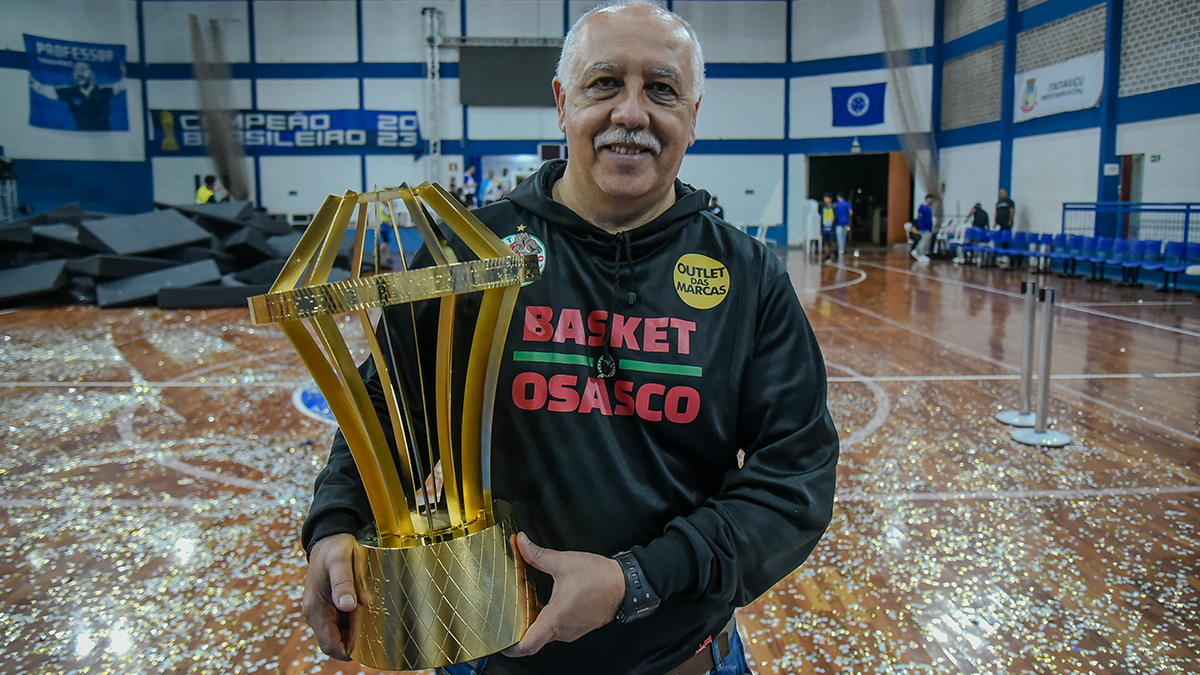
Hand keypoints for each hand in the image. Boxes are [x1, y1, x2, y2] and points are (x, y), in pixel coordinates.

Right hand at [302, 534, 364, 660]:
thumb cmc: (335, 548)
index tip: (369, 645)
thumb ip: (343, 583)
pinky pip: (341, 622)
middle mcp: (316, 613)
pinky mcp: (329, 605)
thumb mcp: (340, 561)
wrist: (329, 537)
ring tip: (376, 621)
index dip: (347, 651)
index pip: (329, 644)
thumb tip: (347, 606)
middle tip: (377, 633)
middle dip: (354, 642)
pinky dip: (354, 622)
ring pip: (339, 633)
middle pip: (335, 641)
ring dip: (356, 632)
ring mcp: (322, 610)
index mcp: (315, 609)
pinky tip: (369, 612)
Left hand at [502, 533, 625, 657]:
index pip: (528, 645)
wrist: (626, 585)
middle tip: (507, 613)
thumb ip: (539, 555)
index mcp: (556, 618)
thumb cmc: (599, 577)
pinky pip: (558, 629)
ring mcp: (572, 631)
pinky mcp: (579, 627)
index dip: (510, 647)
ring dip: (535, 622)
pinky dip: (548, 619)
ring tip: (525, 605)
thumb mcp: (564, 562)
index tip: (499, 640)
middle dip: (519, 628)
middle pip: (533, 639)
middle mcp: (563, 630)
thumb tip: (520, 542)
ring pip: (546, 633)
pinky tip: (546, 602)